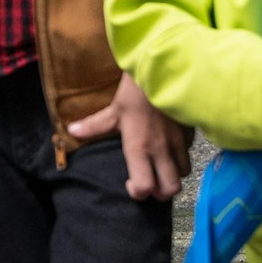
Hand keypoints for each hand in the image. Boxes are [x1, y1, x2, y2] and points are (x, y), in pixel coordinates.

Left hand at [66, 74, 189, 200]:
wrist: (164, 70)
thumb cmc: (136, 91)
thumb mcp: (114, 109)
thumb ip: (94, 125)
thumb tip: (71, 132)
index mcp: (140, 147)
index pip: (145, 187)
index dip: (138, 192)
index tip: (130, 183)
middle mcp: (162, 150)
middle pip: (170, 189)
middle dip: (161, 192)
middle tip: (149, 180)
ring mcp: (179, 143)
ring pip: (183, 173)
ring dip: (172, 173)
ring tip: (160, 164)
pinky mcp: (190, 133)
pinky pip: (189, 152)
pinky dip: (180, 154)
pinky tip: (170, 145)